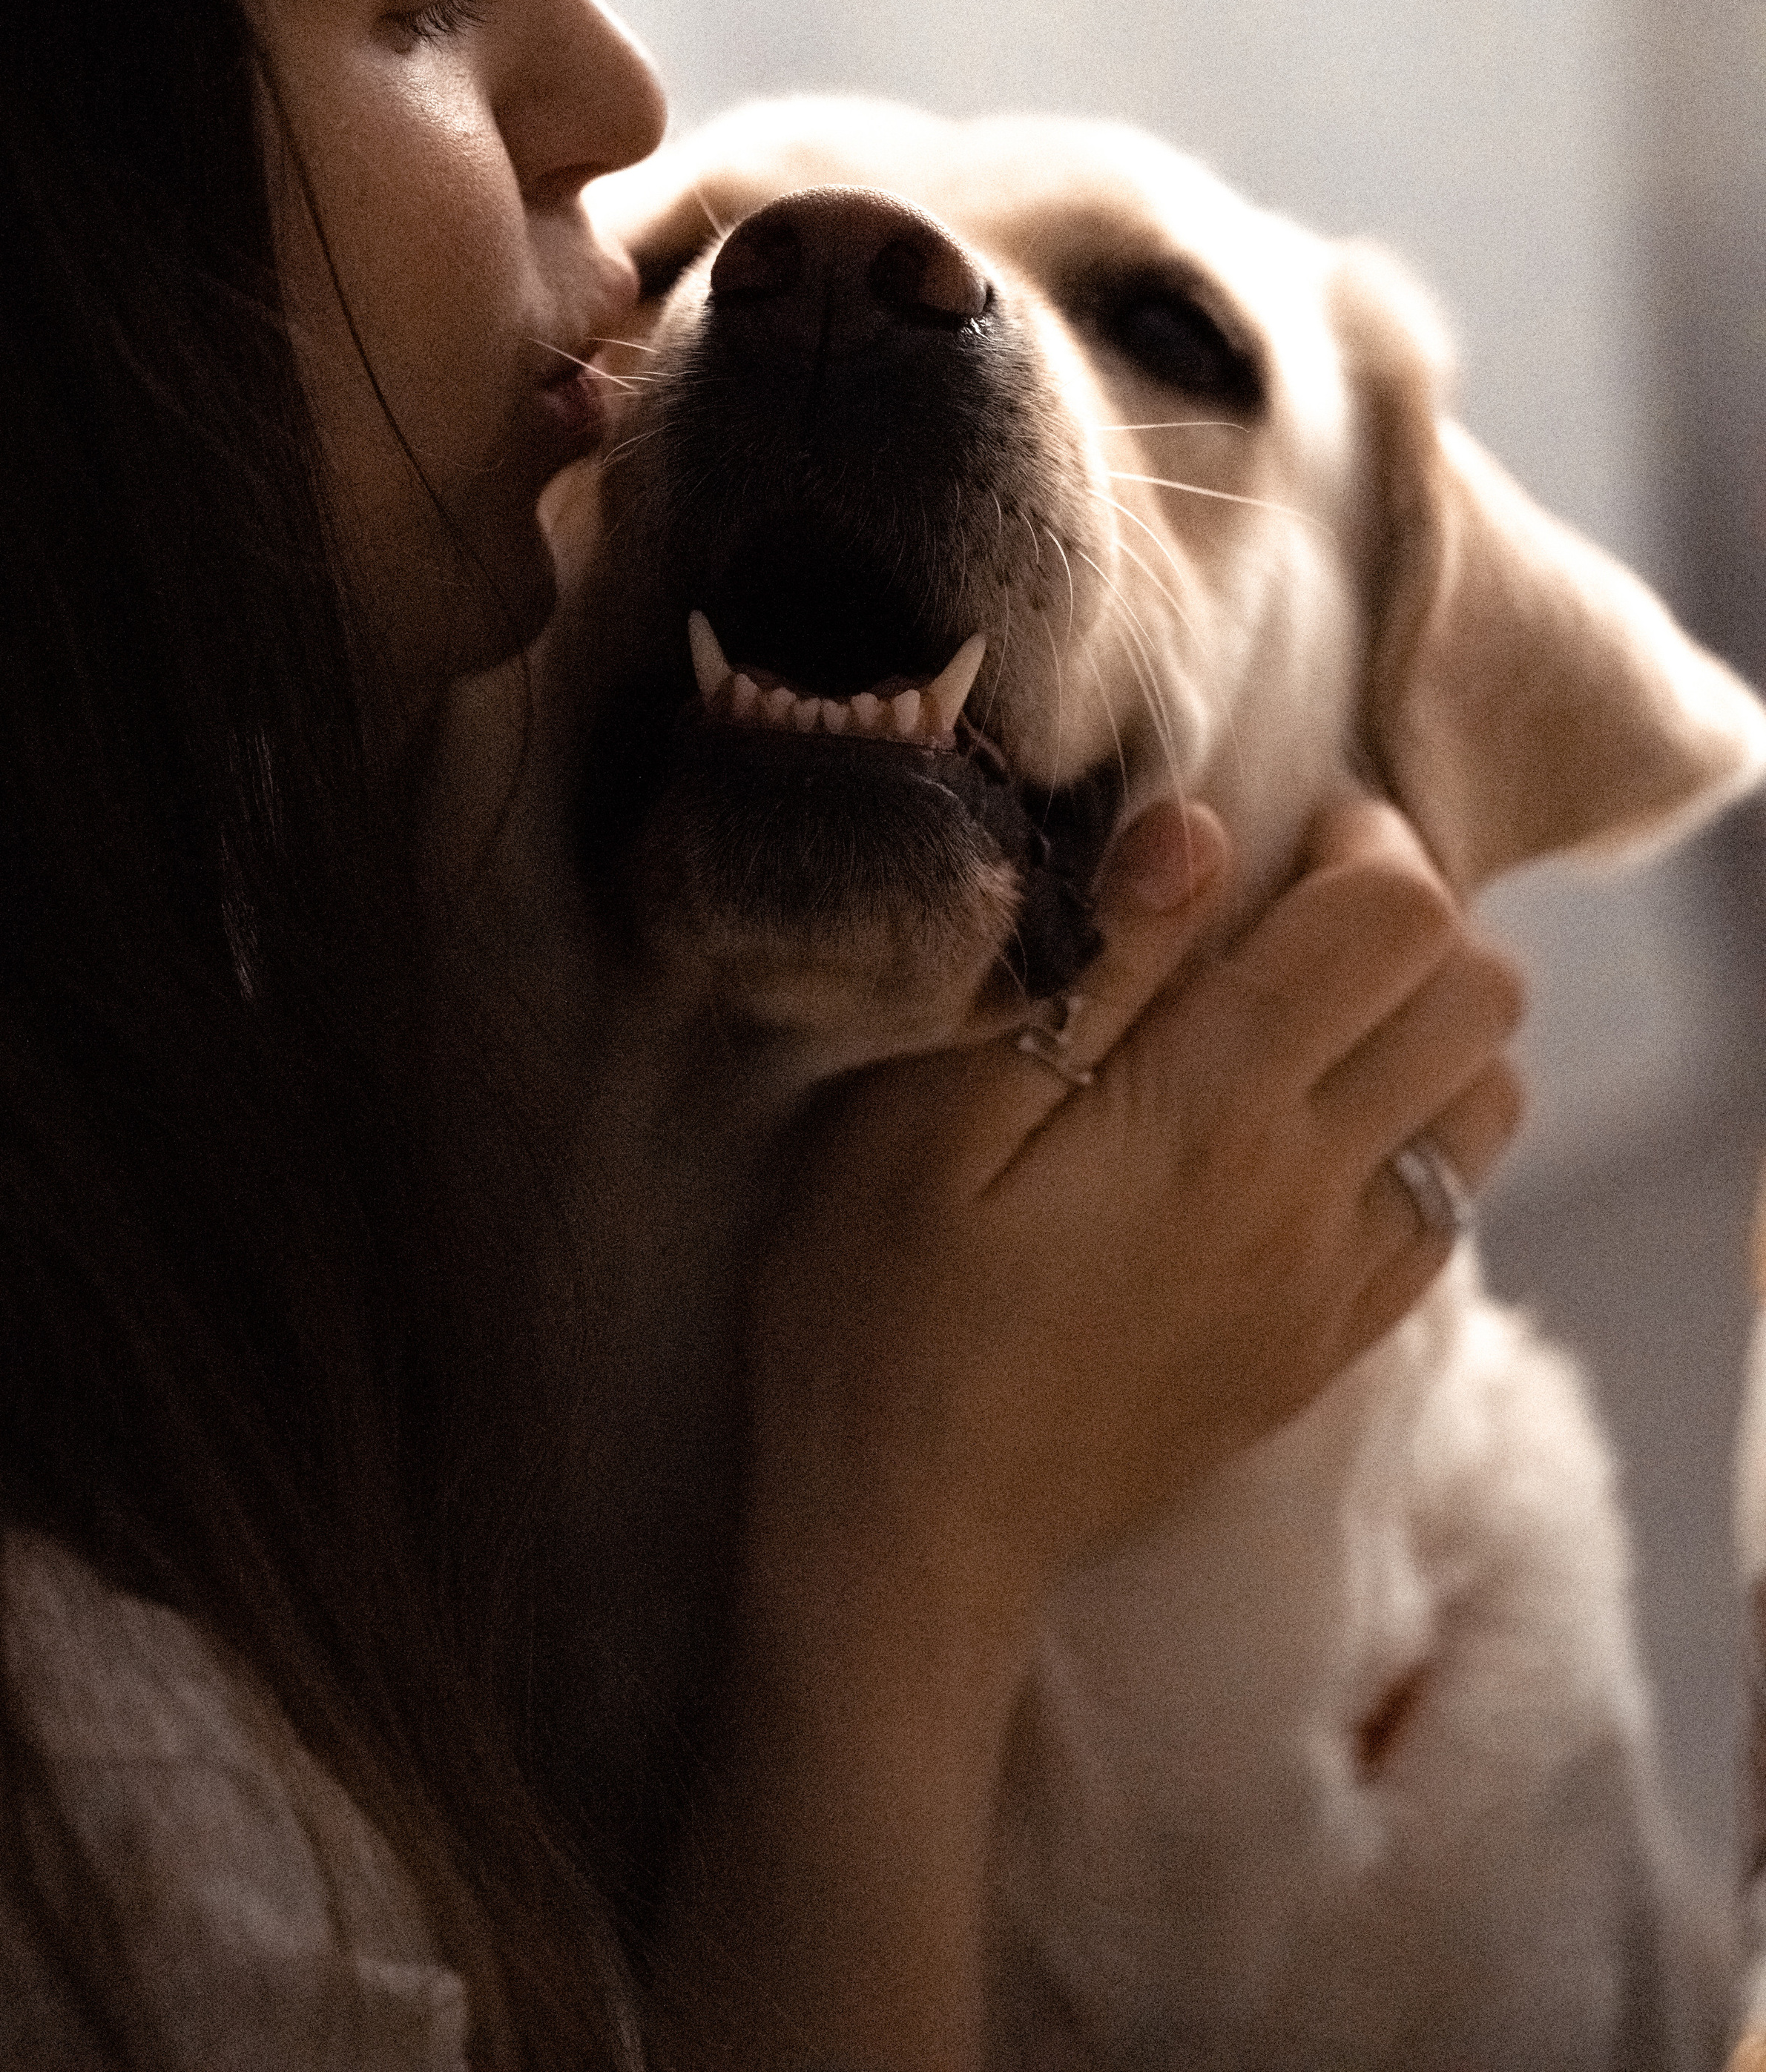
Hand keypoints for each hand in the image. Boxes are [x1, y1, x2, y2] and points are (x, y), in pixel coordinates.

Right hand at [744, 791, 1522, 1645]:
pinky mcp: (1321, 1346)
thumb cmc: (878, 1305)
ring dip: (1425, 1025)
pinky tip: (1306, 1127)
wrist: (908, 1534)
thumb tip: (1196, 831)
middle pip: (1478, 995)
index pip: (1396, 918)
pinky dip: (1415, 1134)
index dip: (1362, 838)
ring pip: (1489, 1102)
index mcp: (1212, 1108)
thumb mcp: (927, 1114)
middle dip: (1409, 915)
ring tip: (1306, 1010)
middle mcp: (1308, 1190)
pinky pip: (1447, 1211)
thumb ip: (1082, 965)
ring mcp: (1330, 1280)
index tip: (1277, 834)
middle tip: (1293, 906)